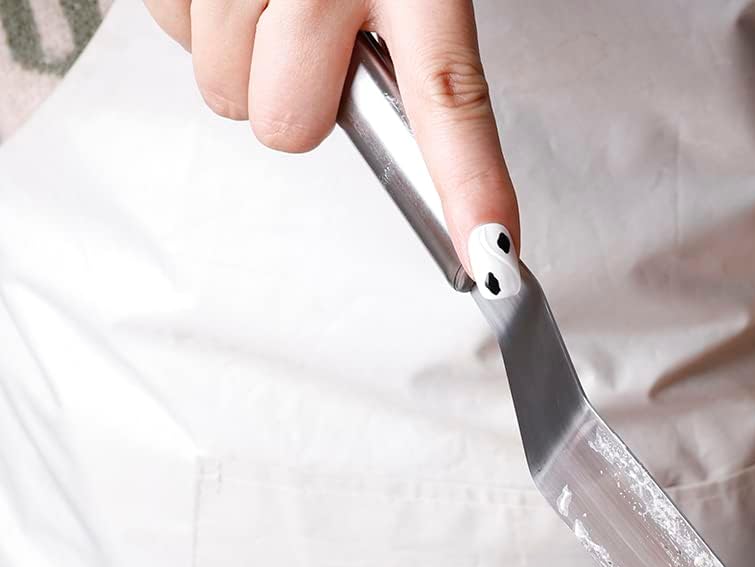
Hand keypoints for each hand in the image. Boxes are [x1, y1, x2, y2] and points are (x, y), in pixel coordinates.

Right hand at [144, 0, 518, 292]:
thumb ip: (418, 41)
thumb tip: (421, 143)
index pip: (450, 97)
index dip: (469, 186)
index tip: (489, 256)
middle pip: (288, 126)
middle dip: (297, 102)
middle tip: (311, 40)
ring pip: (221, 88)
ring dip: (240, 53)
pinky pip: (167, 29)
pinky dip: (192, 12)